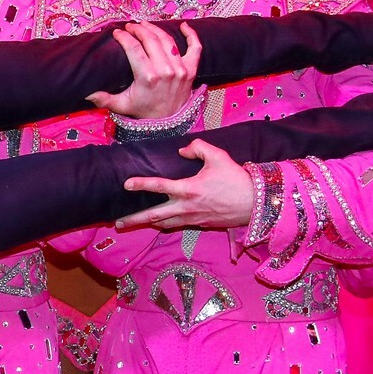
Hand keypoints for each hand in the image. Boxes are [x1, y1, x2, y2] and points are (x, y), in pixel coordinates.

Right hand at [89, 21, 202, 121]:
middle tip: (130, 26)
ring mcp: (180, 69)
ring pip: (167, 40)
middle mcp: (165, 70)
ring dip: (155, 29)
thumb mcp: (122, 105)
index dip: (124, 37)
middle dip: (138, 29)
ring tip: (144, 25)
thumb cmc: (144, 111)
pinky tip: (184, 25)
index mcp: (148, 77)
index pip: (134, 48)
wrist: (168, 123)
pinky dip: (191, 35)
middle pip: (150, 39)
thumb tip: (85, 92)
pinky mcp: (191, 70)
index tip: (117, 33)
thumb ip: (104, 99)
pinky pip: (195, 48)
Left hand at [115, 139, 253, 231]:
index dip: (140, 184)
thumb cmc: (236, 178)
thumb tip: (182, 151)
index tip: (126, 184)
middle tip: (117, 223)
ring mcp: (193, 218)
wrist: (255, 203)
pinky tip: (159, 223)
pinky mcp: (200, 224)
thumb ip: (197, 148)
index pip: (158, 186)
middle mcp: (186, 207)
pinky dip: (165, 224)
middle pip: (154, 216)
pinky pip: (177, 225)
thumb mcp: (218, 156)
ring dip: (147, 224)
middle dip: (134, 220)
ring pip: (164, 223)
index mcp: (188, 189)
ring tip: (131, 225)